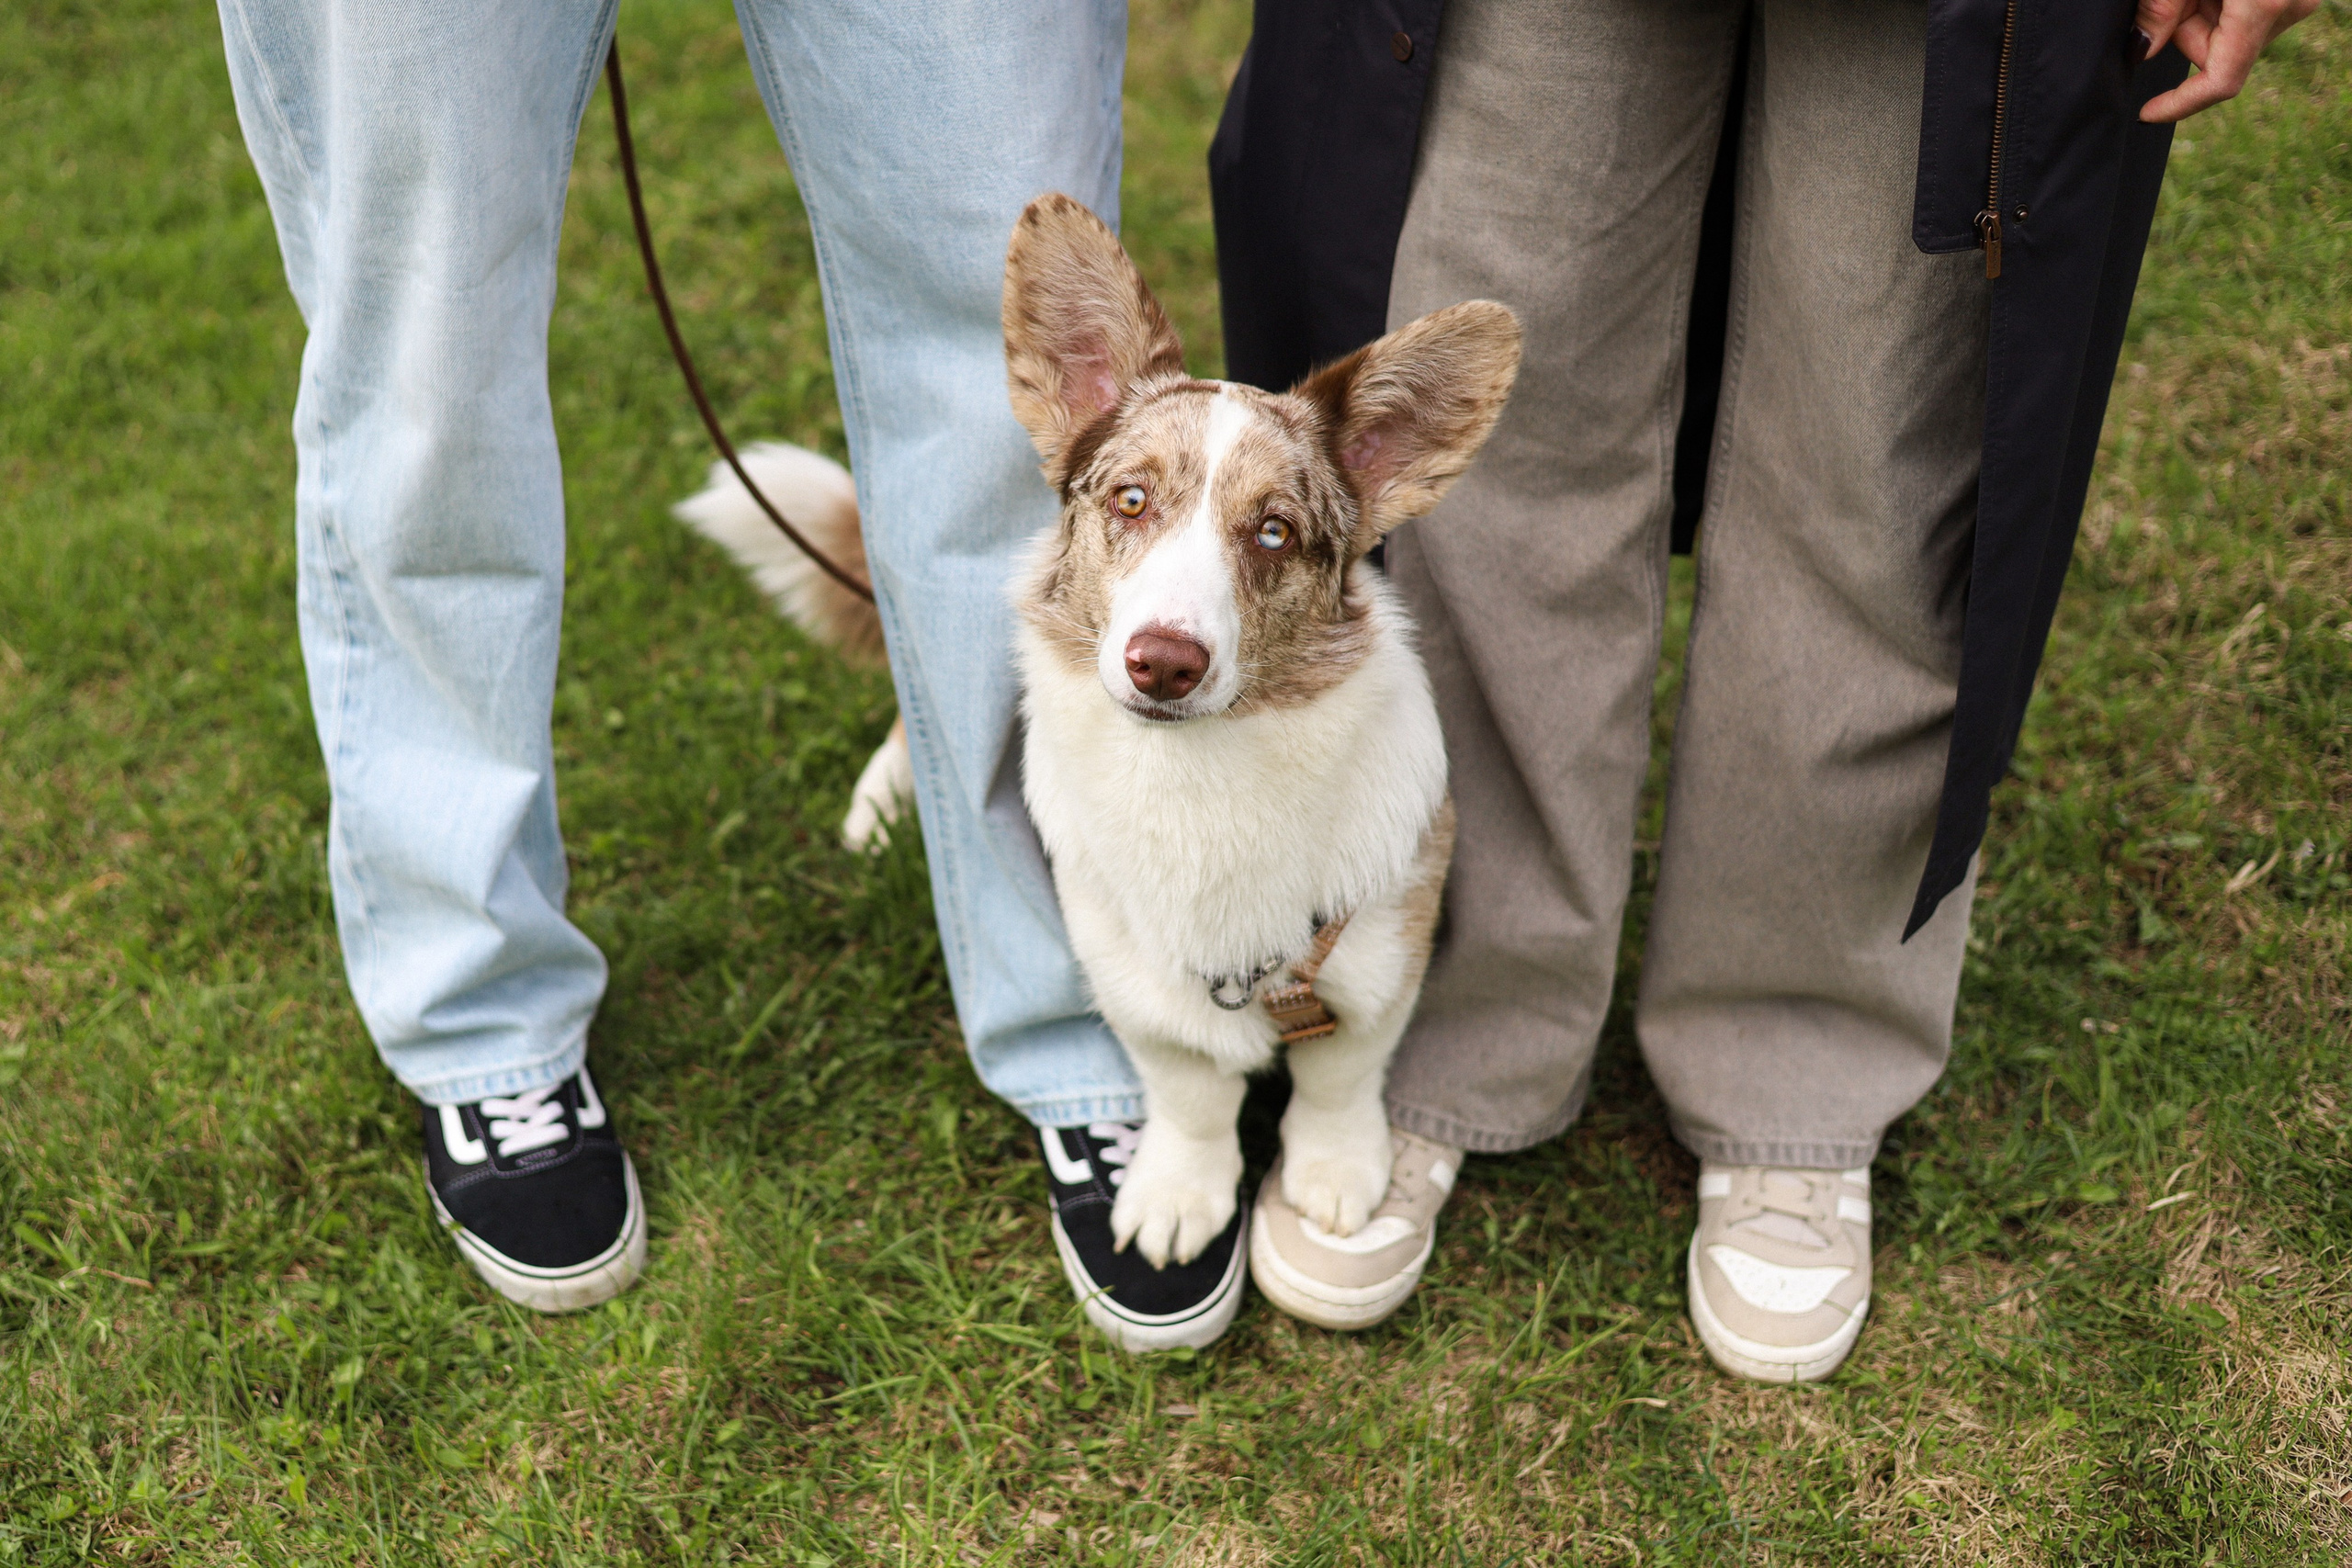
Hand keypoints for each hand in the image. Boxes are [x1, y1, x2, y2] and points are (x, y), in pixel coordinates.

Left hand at [2136, 0, 2319, 122]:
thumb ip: (2161, 10)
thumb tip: (2141, 50)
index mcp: (2263, 6)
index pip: (2219, 82)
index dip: (2178, 103)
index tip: (2147, 114)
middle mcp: (2290, 8)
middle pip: (2217, 56)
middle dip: (2185, 32)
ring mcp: (2298, 2)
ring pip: (2231, 38)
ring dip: (2204, 15)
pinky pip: (2249, 19)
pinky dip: (2225, 6)